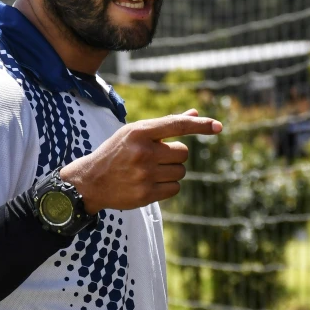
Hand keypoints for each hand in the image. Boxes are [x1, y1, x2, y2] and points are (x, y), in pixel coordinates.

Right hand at [60, 109, 222, 213]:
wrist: (90, 181)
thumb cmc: (117, 152)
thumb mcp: (135, 133)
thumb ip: (165, 125)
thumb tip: (195, 114)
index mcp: (139, 132)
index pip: (177, 125)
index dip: (200, 125)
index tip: (218, 126)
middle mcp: (143, 152)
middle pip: (182, 153)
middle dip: (174, 155)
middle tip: (154, 158)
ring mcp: (144, 175)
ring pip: (180, 172)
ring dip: (171, 171)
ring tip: (150, 171)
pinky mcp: (145, 194)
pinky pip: (175, 188)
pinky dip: (168, 186)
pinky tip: (149, 183)